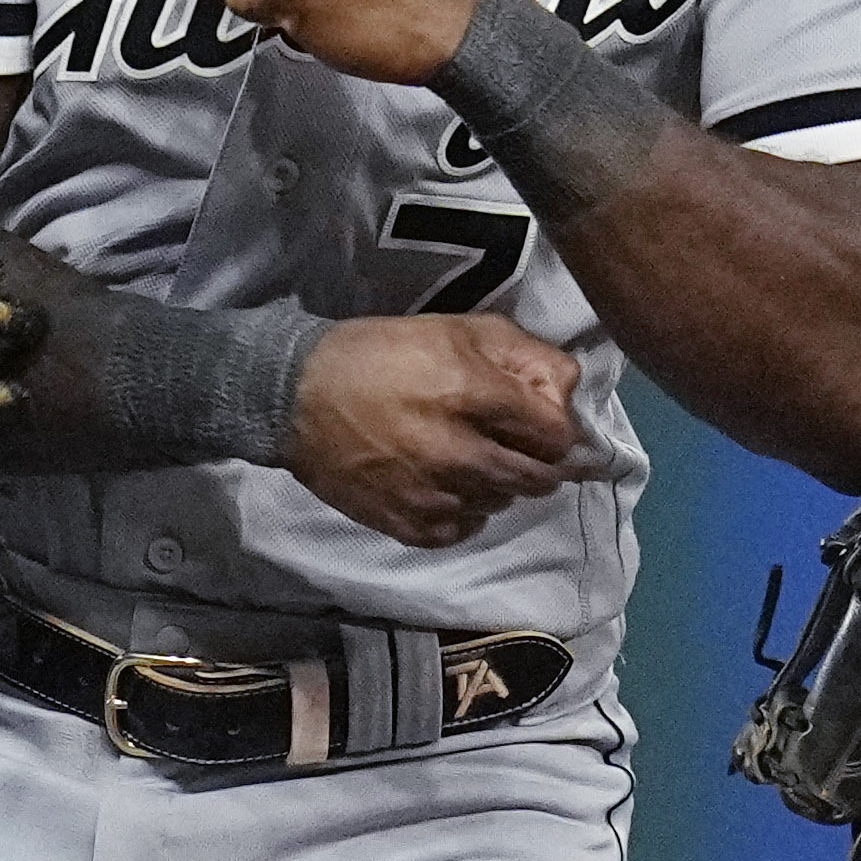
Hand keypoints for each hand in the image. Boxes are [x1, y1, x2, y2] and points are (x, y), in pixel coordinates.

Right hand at [290, 314, 586, 547]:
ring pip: (501, 505)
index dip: (557, 429)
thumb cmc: (380, 354)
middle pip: (537, 479)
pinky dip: (465, 512)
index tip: (539, 422)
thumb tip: (564, 391)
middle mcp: (458, 453)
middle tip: (516, 447)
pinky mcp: (406, 523)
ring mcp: (432, 495)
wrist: (295, 396)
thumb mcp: (456, 330)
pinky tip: (448, 489)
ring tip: (470, 461)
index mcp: (473, 395)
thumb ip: (523, 354)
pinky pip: (462, 530)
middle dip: (537, 462)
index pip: (556, 436)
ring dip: (498, 486)